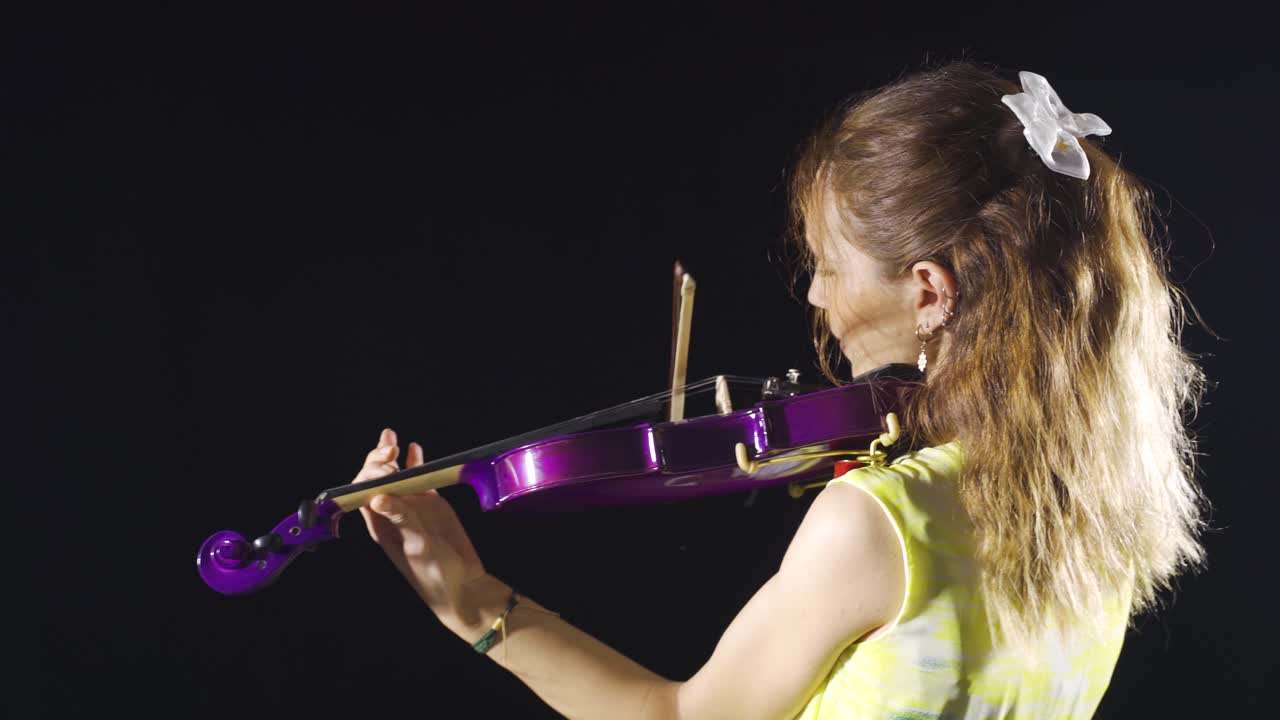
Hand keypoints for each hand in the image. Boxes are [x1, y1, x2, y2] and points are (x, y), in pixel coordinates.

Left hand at [355, 428, 488, 621]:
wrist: (462, 582)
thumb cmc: (433, 572)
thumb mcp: (416, 546)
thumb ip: (400, 519)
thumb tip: (376, 498)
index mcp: (380, 523)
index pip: (364, 491)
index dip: (370, 474)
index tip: (386, 465)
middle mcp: (393, 511)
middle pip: (377, 479)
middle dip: (378, 460)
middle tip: (390, 448)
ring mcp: (412, 505)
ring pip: (396, 474)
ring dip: (391, 455)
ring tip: (389, 436)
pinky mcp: (431, 504)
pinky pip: (419, 478)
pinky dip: (416, 462)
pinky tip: (414, 448)